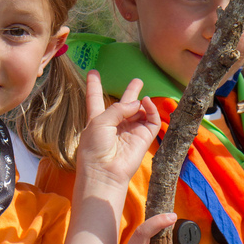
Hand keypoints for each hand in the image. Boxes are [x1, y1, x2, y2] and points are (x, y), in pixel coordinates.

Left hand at [76, 71, 159, 189]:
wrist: (105, 172)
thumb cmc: (95, 148)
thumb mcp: (99, 121)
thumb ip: (118, 108)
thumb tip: (138, 103)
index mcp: (98, 119)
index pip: (95, 98)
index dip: (94, 85)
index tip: (93, 72)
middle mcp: (115, 124)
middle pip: (123, 104)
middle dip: (130, 92)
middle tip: (137, 80)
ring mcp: (130, 131)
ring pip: (139, 111)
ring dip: (140, 101)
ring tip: (140, 93)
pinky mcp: (143, 137)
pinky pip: (151, 119)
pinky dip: (150, 109)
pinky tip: (145, 102)